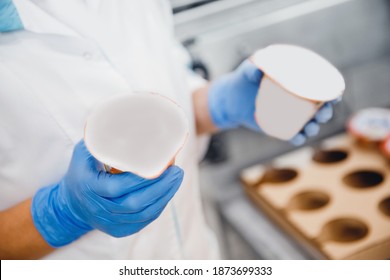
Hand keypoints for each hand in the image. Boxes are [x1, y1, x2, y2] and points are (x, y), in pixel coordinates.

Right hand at [31, 141, 183, 246]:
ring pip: (142, 215)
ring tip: (176, 180)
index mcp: (90, 188)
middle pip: (135, 203)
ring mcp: (109, 223)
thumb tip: (123, 116)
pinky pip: (143, 222)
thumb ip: (100, 138)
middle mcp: (99, 209)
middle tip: (177, 171)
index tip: (161, 165)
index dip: (142, 179)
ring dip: (164, 197)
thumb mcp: (84, 152)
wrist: (71, 205)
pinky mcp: (118, 231)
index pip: (119, 186)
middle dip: (160, 188)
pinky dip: (158, 207)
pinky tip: (167, 194)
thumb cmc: (81, 172)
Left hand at [207, 59, 336, 143]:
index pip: (320, 86)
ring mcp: (288, 114)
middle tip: (323, 114)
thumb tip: (257, 70)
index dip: (332, 92)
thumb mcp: (248, 70)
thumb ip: (253, 68)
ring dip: (313, 127)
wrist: (231, 97)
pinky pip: (292, 134)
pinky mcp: (278, 126)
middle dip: (326, 113)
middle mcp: (296, 98)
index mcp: (296, 82)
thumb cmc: (244, 78)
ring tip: (310, 128)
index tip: (335, 96)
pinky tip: (298, 138)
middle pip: (319, 107)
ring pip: (308, 123)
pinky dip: (297, 138)